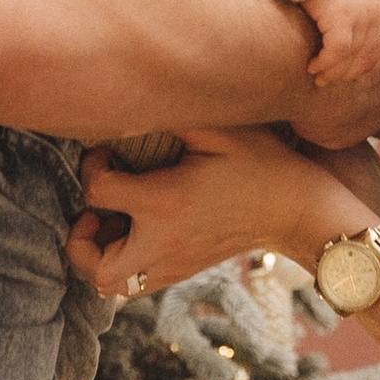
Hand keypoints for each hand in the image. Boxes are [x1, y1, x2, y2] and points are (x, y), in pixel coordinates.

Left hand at [66, 126, 360, 301]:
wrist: (298, 211)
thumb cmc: (262, 164)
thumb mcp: (219, 129)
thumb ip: (173, 113)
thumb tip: (138, 92)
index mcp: (165, 203)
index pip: (97, 192)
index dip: (91, 168)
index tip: (107, 155)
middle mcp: (163, 242)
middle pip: (96, 266)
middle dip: (81, 241)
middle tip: (96, 212)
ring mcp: (173, 264)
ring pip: (113, 286)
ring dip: (101, 257)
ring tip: (112, 226)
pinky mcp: (184, 272)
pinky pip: (136, 286)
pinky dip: (125, 265)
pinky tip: (136, 234)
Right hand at [301, 0, 379, 148]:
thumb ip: (357, 8)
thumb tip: (349, 37)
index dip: (364, 63)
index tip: (348, 74)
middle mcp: (378, 10)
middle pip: (366, 54)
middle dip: (347, 72)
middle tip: (328, 80)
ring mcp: (362, 15)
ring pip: (350, 57)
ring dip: (333, 71)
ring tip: (318, 76)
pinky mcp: (342, 19)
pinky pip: (336, 53)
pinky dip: (324, 63)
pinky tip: (312, 65)